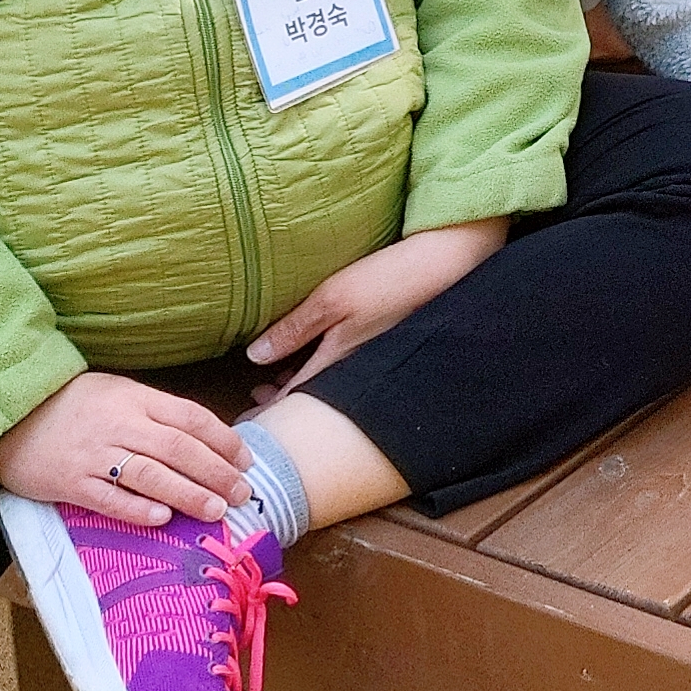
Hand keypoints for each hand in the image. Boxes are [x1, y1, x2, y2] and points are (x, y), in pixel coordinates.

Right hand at [0, 370, 246, 528]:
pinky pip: (108, 498)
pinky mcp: (69, 482)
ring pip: (150, 475)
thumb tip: (202, 439)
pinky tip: (162, 519)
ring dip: (188, 494)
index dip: (224, 440)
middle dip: (217, 472)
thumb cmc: (72, 404)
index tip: (247, 460)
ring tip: (217, 510)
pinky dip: (137, 509)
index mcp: (136, 398)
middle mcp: (120, 425)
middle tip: (244, 493)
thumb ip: (154, 413)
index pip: (191, 418)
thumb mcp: (118, 393)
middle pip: (179, 449)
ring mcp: (94, 454)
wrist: (10, 411)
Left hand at [244, 221, 505, 398]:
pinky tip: (318, 356)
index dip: (266, 412)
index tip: (245, 426)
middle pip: (309, 395)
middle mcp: (352, 369)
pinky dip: (322, 368)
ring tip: (277, 381)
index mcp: (335, 362)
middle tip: (254, 402)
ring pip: (327, 382)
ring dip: (300, 384)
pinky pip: (343, 367)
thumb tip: (253, 357)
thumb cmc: (388, 279)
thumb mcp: (332, 298)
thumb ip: (293, 329)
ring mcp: (370, 358)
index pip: (292, 399)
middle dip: (280, 401)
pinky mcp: (383, 343)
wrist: (445, 265)